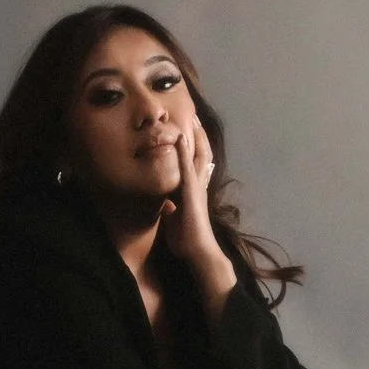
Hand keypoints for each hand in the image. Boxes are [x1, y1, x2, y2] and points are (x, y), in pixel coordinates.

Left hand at [156, 111, 225, 269]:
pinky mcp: (191, 192)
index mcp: (194, 191)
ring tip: (191, 118)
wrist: (198, 252)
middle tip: (194, 116)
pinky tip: (180, 136)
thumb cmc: (187, 240)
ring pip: (198, 155)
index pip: (195, 164)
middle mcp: (199, 185)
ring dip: (194, 136)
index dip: (194, 147)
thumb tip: (167, 206)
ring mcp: (196, 187)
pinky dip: (183, 151)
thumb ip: (172, 211)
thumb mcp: (175, 222)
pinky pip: (186, 167)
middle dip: (198, 136)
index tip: (190, 131)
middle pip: (201, 154)